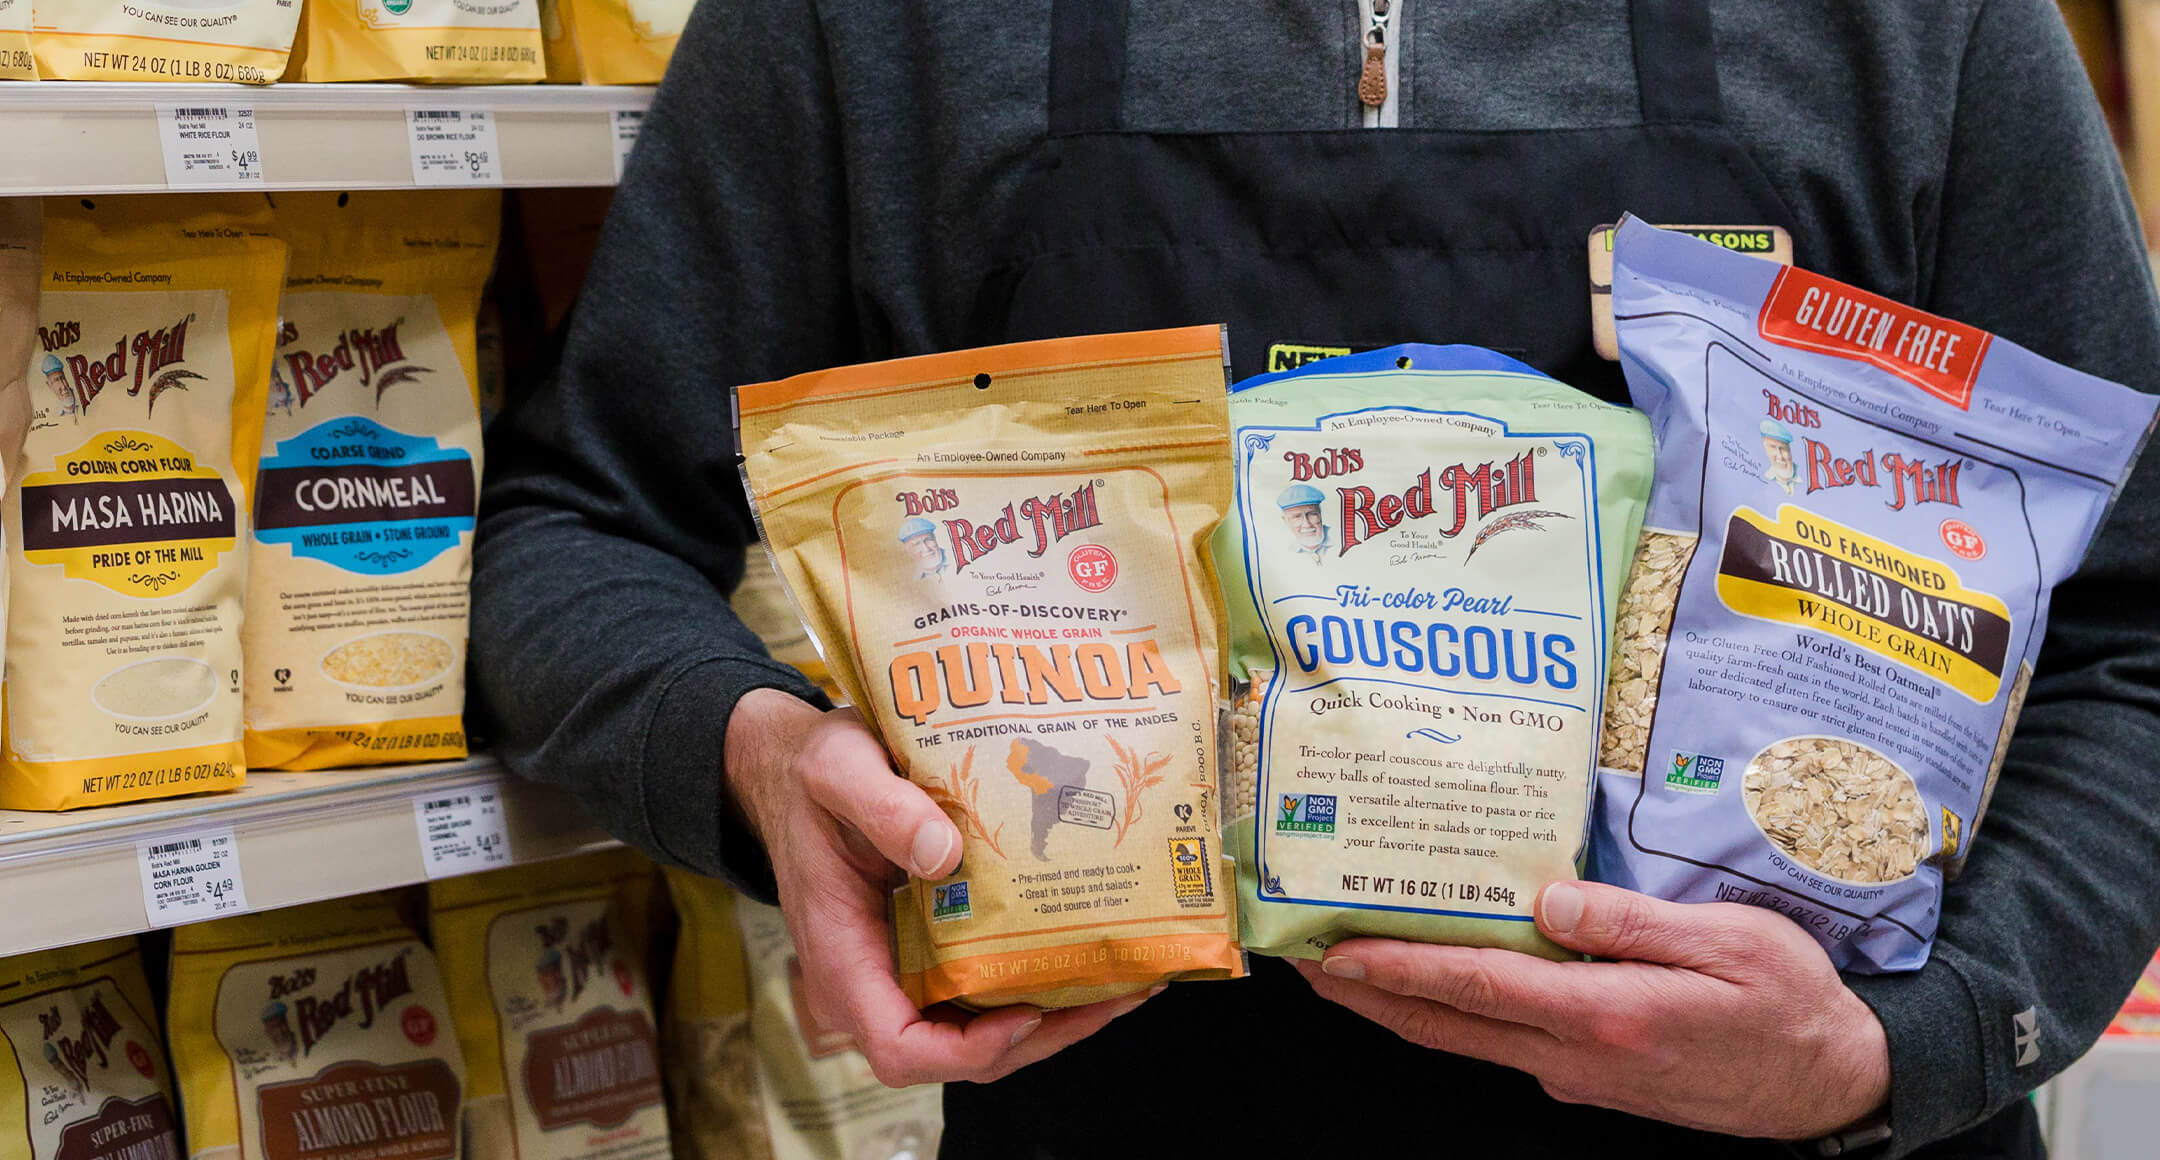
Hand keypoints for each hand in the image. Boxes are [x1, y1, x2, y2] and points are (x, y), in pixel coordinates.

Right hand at [723, 689, 1155, 1085]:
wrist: (799, 773)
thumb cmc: (812, 777)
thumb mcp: (837, 770)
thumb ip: (882, 806)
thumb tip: (944, 852)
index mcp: (843, 957)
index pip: (900, 1047)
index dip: (969, 1049)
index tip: (1026, 1012)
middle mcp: (877, 981)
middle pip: (961, 1052)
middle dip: (1045, 1035)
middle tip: (1118, 994)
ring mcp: (907, 970)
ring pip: (984, 1027)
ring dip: (1058, 1016)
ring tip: (1129, 980)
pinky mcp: (934, 949)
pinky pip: (988, 986)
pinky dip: (1041, 979)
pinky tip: (1094, 949)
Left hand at [1293, 880, 1889, 1138]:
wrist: (1833, 1083)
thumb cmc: (1788, 1004)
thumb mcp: (1728, 943)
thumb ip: (1630, 923)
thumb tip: (1548, 901)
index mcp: (1604, 1016)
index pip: (1476, 988)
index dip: (1397, 966)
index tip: (1334, 949)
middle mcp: (1576, 1054)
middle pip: (1445, 1024)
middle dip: (1366, 991)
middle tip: (1302, 956)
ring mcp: (1578, 1072)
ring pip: (1464, 1039)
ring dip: (1397, 1005)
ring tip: (1342, 964)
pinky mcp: (1589, 1074)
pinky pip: (1499, 1041)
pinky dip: (1451, 1012)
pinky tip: (1437, 978)